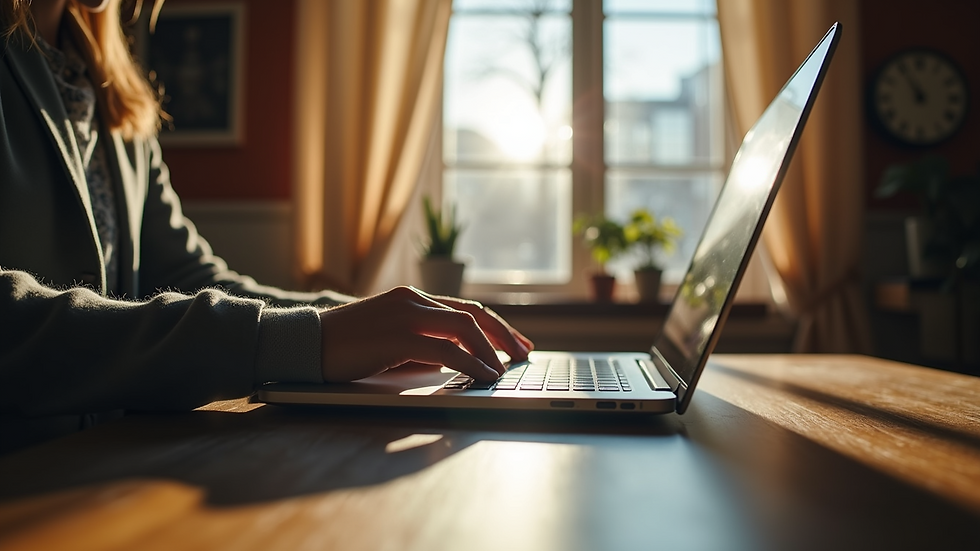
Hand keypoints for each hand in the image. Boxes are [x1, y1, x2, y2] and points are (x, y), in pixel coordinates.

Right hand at [319, 286, 532, 382]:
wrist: (305, 343)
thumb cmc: (345, 347)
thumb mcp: (389, 340)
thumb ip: (420, 346)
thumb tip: (453, 363)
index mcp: (413, 297)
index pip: (465, 308)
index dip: (495, 326)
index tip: (515, 343)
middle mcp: (413, 299)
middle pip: (473, 315)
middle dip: (504, 335)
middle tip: (524, 354)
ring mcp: (406, 315)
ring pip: (464, 328)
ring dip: (491, 352)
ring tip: (505, 371)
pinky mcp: (397, 336)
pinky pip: (446, 350)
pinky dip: (471, 363)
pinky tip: (484, 376)